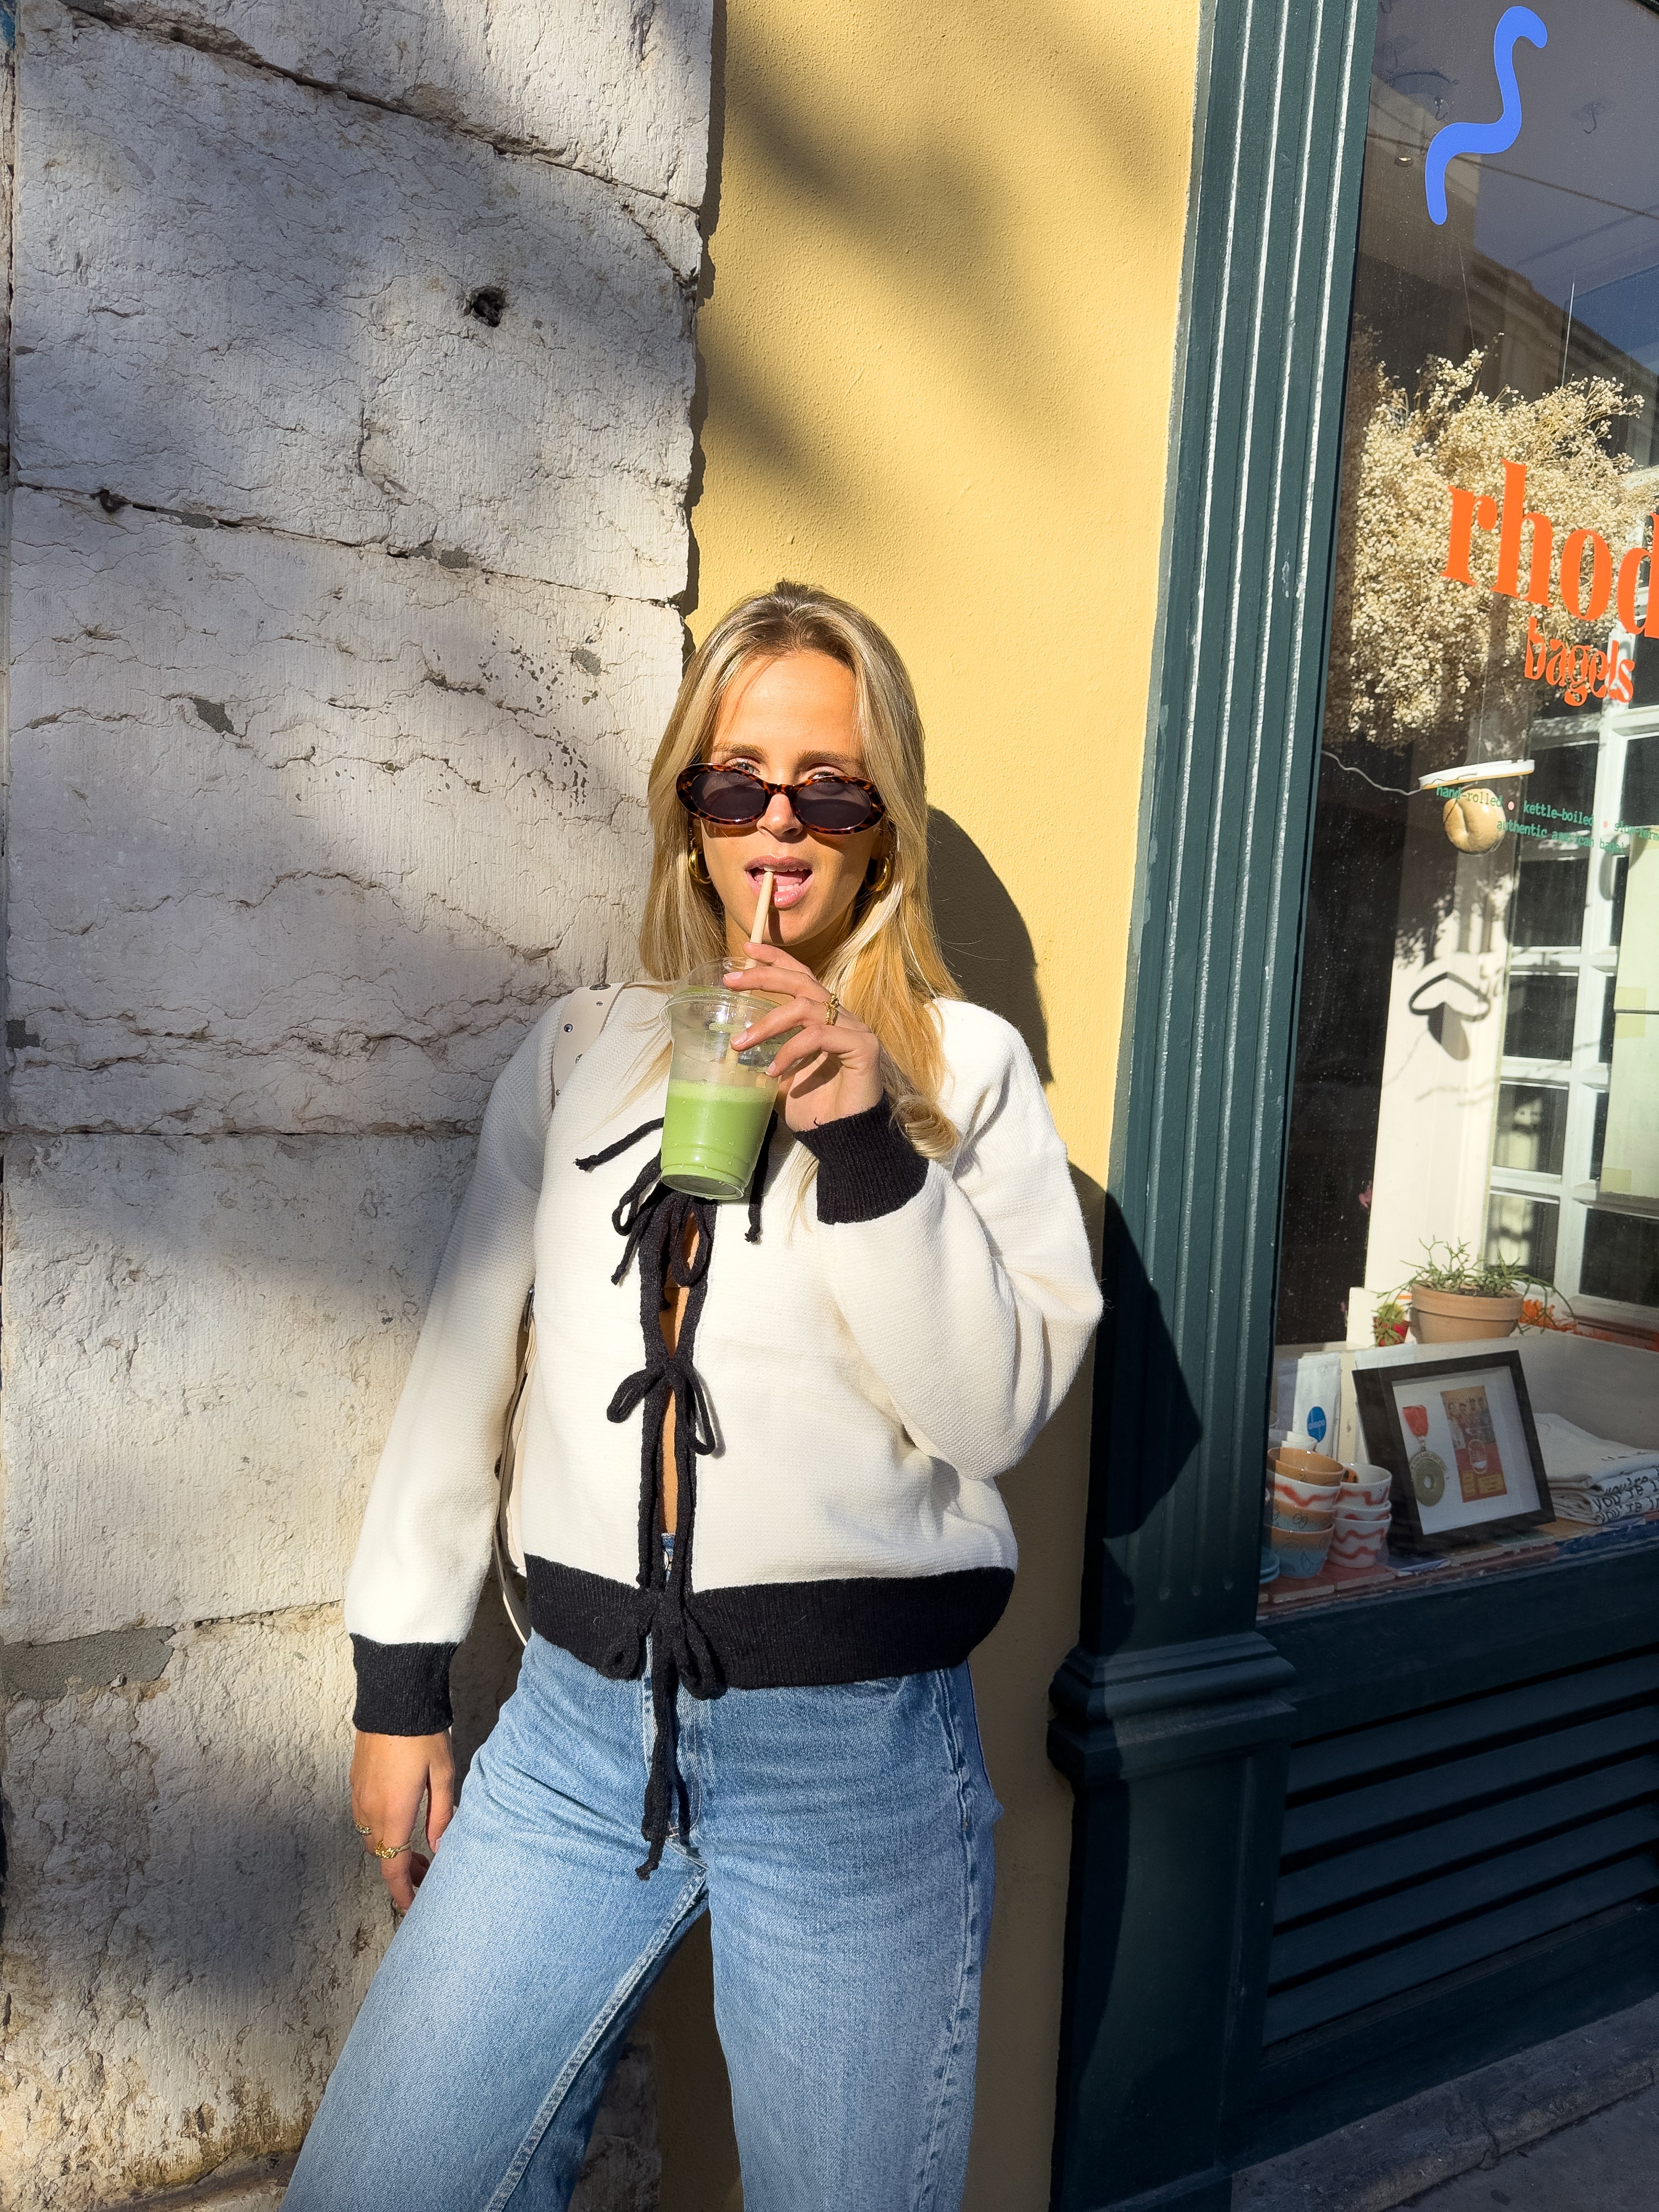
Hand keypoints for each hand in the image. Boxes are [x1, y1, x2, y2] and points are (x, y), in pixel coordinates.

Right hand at [350, 1730, 454, 1912]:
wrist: (394, 1698)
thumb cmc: (424, 1736)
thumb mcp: (444, 1774)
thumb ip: (442, 1815)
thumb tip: (440, 1848)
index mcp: (393, 1813)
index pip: (392, 1867)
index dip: (402, 1892)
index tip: (413, 1907)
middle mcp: (369, 1810)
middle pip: (380, 1854)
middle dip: (400, 1869)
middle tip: (426, 1870)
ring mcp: (358, 1795)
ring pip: (370, 1836)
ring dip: (389, 1847)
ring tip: (414, 1847)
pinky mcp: (354, 1780)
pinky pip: (363, 1816)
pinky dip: (379, 1827)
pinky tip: (399, 1817)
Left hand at [726, 944, 883, 1131]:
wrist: (843, 1138)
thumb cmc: (815, 1108)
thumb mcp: (779, 1078)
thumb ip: (763, 1058)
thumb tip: (728, 1049)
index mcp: (823, 1017)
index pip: (801, 976)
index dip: (775, 959)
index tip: (747, 949)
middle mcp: (840, 1017)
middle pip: (802, 981)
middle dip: (763, 977)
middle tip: (730, 981)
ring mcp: (854, 1029)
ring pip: (806, 1007)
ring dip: (768, 1023)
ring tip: (741, 1044)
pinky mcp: (863, 1047)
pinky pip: (819, 1036)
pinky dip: (791, 1050)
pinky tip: (774, 1072)